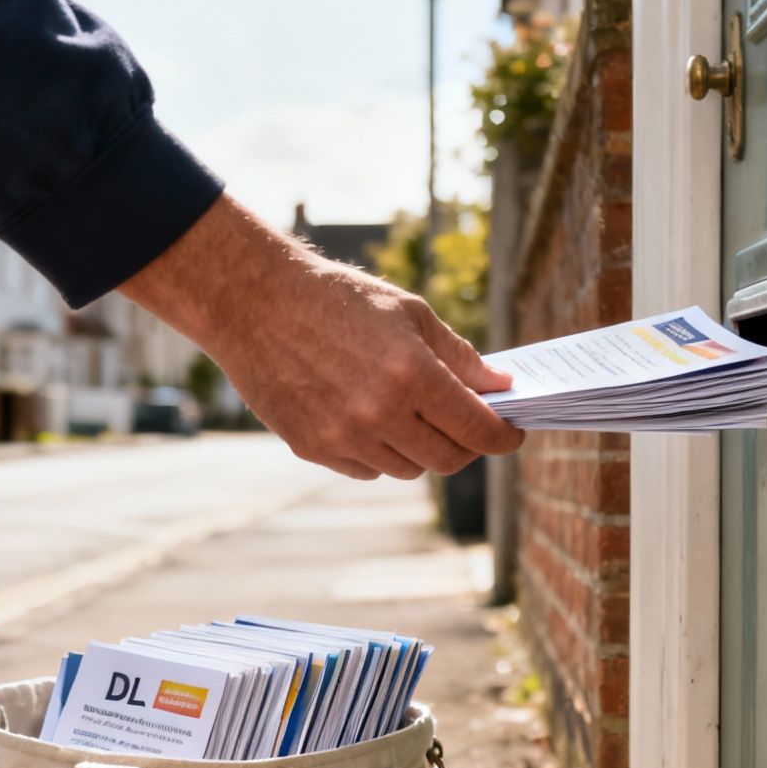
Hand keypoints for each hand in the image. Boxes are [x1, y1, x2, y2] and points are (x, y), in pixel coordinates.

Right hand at [123, 197, 524, 479]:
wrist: (255, 303)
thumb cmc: (337, 298)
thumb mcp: (408, 313)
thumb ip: (459, 356)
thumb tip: (499, 387)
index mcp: (411, 375)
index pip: (477, 429)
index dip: (503, 437)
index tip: (511, 433)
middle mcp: (379, 414)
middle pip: (447, 460)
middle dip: (466, 445)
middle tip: (466, 424)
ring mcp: (343, 438)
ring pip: (408, 468)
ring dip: (420, 447)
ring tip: (409, 411)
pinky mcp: (313, 449)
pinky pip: (367, 469)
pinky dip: (379, 451)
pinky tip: (369, 417)